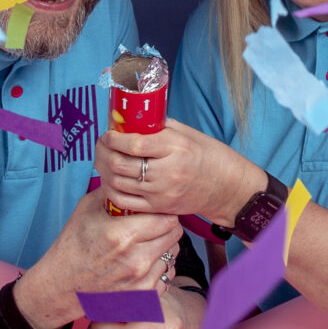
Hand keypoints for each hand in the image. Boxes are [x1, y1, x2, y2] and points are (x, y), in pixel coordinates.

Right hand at [12, 190, 180, 328]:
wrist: (60, 287)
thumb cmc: (72, 245)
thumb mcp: (86, 209)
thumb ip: (114, 192)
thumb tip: (133, 177)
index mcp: (122, 234)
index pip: (167, 218)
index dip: (163, 211)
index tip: (155, 211)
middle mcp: (135, 259)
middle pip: (175, 235)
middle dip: (166, 227)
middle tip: (152, 226)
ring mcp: (140, 281)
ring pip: (173, 255)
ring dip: (164, 248)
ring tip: (145, 245)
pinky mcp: (142, 298)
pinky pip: (167, 275)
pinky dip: (160, 268)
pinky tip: (144, 263)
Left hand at [96, 119, 260, 223]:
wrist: (226, 187)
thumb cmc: (208, 156)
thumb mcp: (187, 133)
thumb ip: (159, 128)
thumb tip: (131, 120)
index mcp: (175, 147)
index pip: (134, 143)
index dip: (114, 138)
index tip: (108, 134)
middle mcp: (167, 171)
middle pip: (120, 164)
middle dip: (103, 153)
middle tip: (101, 146)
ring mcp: (162, 192)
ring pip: (118, 183)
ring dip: (104, 171)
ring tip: (103, 161)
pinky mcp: (159, 207)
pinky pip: (125, 201)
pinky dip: (112, 190)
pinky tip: (111, 180)